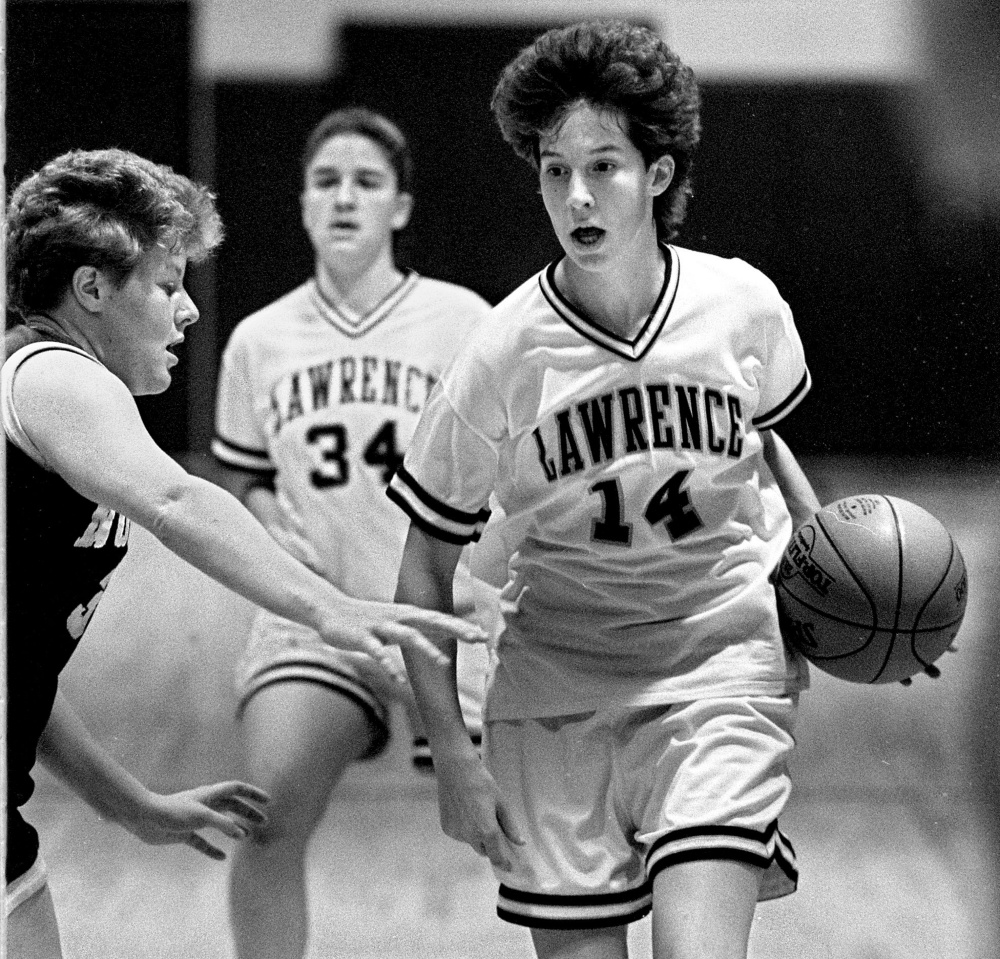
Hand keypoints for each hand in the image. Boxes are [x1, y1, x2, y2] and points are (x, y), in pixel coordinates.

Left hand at [119, 781, 268, 859]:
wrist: (144, 819)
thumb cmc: (172, 812)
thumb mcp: (201, 816)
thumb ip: (223, 824)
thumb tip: (242, 833)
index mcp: (210, 794)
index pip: (237, 789)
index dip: (253, 793)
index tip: (267, 801)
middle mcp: (205, 805)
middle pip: (232, 806)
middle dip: (248, 812)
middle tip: (264, 822)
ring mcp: (195, 819)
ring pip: (220, 822)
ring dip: (235, 828)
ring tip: (247, 836)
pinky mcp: (184, 833)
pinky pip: (202, 842)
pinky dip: (213, 849)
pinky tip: (221, 858)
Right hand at [316, 599, 486, 684]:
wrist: (332, 611)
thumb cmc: (370, 619)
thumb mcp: (400, 621)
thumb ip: (422, 626)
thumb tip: (449, 631)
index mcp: (409, 614)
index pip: (440, 619)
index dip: (462, 627)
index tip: (484, 636)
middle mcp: (399, 617)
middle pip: (432, 622)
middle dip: (456, 629)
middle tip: (478, 638)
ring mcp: (381, 626)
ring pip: (408, 636)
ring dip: (427, 649)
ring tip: (444, 663)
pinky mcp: (364, 637)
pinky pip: (378, 653)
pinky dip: (390, 666)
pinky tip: (399, 680)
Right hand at [435, 754, 525, 871]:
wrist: (455, 770)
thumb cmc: (481, 783)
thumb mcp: (501, 802)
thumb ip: (510, 825)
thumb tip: (520, 843)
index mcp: (486, 830)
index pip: (496, 856)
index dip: (503, 863)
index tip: (509, 866)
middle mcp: (470, 835)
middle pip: (483, 850)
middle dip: (490, 845)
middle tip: (494, 829)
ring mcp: (456, 833)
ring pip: (471, 842)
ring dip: (476, 835)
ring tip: (477, 811)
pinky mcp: (447, 827)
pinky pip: (460, 834)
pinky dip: (465, 829)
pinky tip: (465, 810)